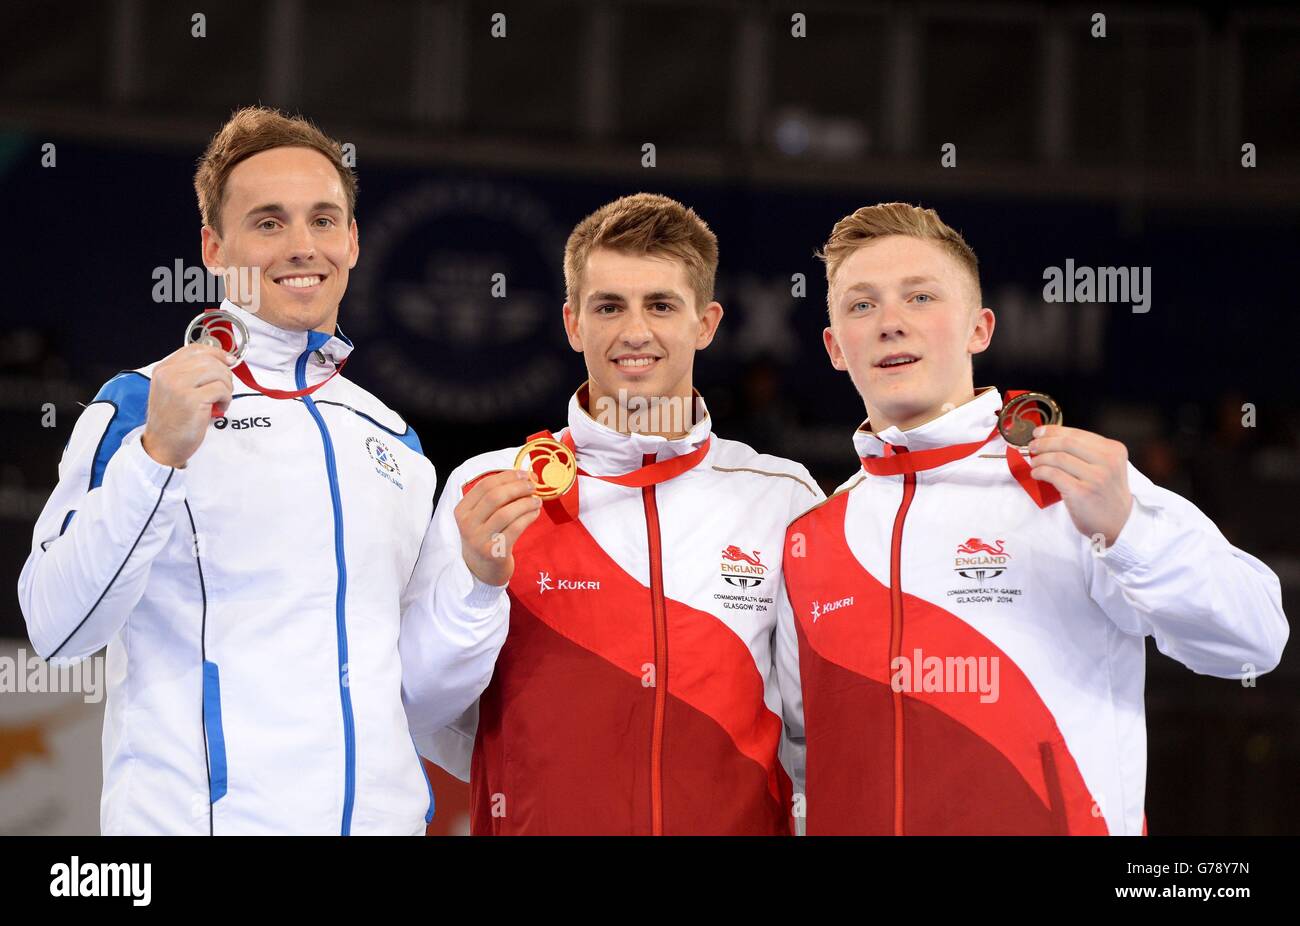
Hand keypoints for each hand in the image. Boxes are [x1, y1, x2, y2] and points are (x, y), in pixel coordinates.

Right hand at [140, 343, 235, 468]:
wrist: (162, 445)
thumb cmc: (172, 420)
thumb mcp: (173, 390)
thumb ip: (190, 374)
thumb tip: (222, 360)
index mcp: (164, 369)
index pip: (195, 349)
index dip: (216, 352)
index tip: (229, 360)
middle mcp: (169, 374)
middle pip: (210, 360)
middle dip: (224, 374)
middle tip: (223, 391)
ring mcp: (179, 386)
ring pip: (218, 372)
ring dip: (226, 387)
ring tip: (220, 400)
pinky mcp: (192, 400)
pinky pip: (222, 389)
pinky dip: (226, 399)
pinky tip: (218, 408)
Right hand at [455, 469, 542, 585]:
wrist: (482, 571)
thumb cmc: (485, 537)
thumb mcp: (481, 517)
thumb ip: (497, 497)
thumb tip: (525, 476)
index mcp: (462, 511)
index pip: (485, 486)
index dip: (508, 476)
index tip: (525, 474)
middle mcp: (467, 525)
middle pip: (495, 497)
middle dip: (518, 487)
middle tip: (533, 486)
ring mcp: (479, 540)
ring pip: (506, 512)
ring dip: (526, 503)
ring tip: (537, 501)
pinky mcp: (494, 552)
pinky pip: (515, 528)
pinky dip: (528, 517)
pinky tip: (535, 513)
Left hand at [1027, 425, 1133, 548]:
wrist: (1119, 523)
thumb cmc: (1107, 495)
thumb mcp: (1108, 467)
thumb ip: (1087, 452)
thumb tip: (1052, 439)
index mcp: (1114, 450)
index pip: (1077, 433)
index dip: (1054, 431)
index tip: (1040, 432)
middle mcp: (1107, 461)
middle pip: (1066, 443)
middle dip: (1044, 442)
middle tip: (1032, 447)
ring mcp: (1095, 477)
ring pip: (1058, 458)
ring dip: (1040, 459)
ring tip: (1034, 463)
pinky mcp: (1082, 492)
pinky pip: (1053, 474)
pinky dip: (1040, 471)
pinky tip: (1036, 474)